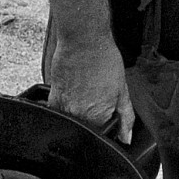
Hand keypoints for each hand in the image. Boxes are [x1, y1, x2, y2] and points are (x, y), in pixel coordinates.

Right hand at [48, 29, 134, 143]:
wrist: (82, 40)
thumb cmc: (103, 60)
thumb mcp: (122, 90)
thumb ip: (126, 117)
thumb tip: (126, 138)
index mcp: (97, 117)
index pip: (103, 134)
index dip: (107, 123)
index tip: (108, 108)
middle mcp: (77, 116)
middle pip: (86, 128)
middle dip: (93, 116)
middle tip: (98, 93)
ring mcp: (62, 108)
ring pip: (73, 120)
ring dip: (80, 109)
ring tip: (86, 88)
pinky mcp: (52, 99)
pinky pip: (59, 111)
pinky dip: (67, 103)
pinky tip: (75, 87)